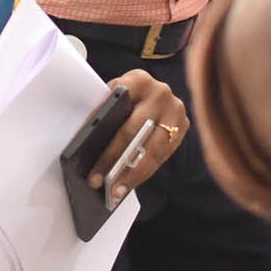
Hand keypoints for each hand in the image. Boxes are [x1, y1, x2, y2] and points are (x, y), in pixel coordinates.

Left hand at [92, 71, 190, 202]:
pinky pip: (162, 156)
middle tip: (97, 181)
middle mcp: (160, 93)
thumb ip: (108, 110)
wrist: (157, 91)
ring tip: (116, 191)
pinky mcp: (183, 126)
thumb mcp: (117, 94)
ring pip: (152, 149)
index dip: (100, 130)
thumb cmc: (129, 97)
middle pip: (134, 131)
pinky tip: (131, 183)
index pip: (116, 107)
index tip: (87, 152)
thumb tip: (88, 145)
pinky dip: (145, 172)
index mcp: (138, 79)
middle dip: (113, 159)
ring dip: (132, 174)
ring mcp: (175, 110)